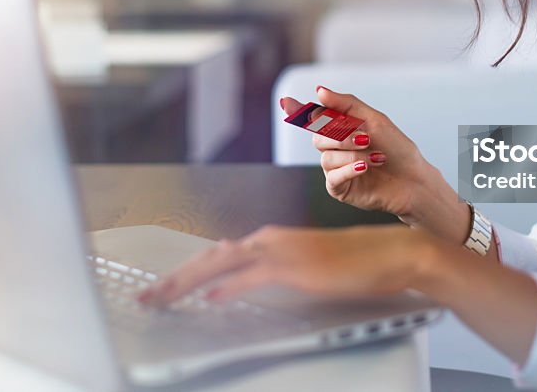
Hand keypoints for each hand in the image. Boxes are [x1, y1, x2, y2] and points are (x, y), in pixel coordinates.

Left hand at [137, 225, 432, 305]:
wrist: (389, 253)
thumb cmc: (353, 263)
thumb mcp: (303, 268)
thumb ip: (270, 271)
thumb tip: (236, 278)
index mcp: (270, 240)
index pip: (216, 256)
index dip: (183, 272)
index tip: (160, 288)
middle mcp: (270, 240)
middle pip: (210, 257)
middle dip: (174, 278)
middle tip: (147, 296)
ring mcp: (283, 251)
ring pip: (223, 263)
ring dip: (189, 281)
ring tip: (163, 297)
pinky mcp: (298, 267)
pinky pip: (256, 276)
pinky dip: (231, 286)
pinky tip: (212, 297)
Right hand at [280, 87, 436, 219]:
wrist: (413, 179)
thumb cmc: (396, 148)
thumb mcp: (374, 119)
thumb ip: (346, 104)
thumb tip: (319, 91)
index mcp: (341, 129)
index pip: (315, 118)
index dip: (298, 110)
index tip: (285, 103)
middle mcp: (335, 149)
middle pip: (318, 137)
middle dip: (341, 136)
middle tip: (366, 138)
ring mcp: (337, 169)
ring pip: (326, 157)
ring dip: (353, 155)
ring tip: (377, 158)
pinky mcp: (340, 189)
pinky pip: (332, 177)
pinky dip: (349, 169)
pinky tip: (365, 168)